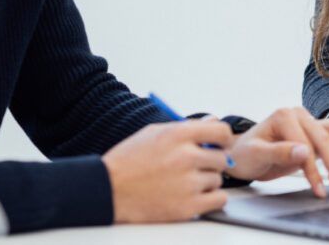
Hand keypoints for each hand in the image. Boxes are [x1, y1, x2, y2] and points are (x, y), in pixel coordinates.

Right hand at [102, 120, 232, 222]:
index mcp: (178, 135)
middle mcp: (186, 156)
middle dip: (211, 161)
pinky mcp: (187, 206)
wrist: (107, 190)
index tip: (218, 144)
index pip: (222, 131)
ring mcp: (188, 183)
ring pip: (218, 180)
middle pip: (222, 158)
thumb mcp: (154, 132)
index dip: (222, 138)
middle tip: (197, 166)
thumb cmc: (128, 160)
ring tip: (185, 182)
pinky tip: (195, 195)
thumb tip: (213, 122)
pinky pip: (218, 200)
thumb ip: (187, 126)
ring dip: (207, 181)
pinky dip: (211, 199)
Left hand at [224, 106, 328, 198]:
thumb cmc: (245, 154)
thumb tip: (304, 152)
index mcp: (285, 115)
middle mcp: (301, 115)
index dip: (314, 168)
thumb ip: (279, 152)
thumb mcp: (256, 154)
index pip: (307, 142)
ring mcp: (311, 124)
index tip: (319, 189)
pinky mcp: (318, 136)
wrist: (242, 156)